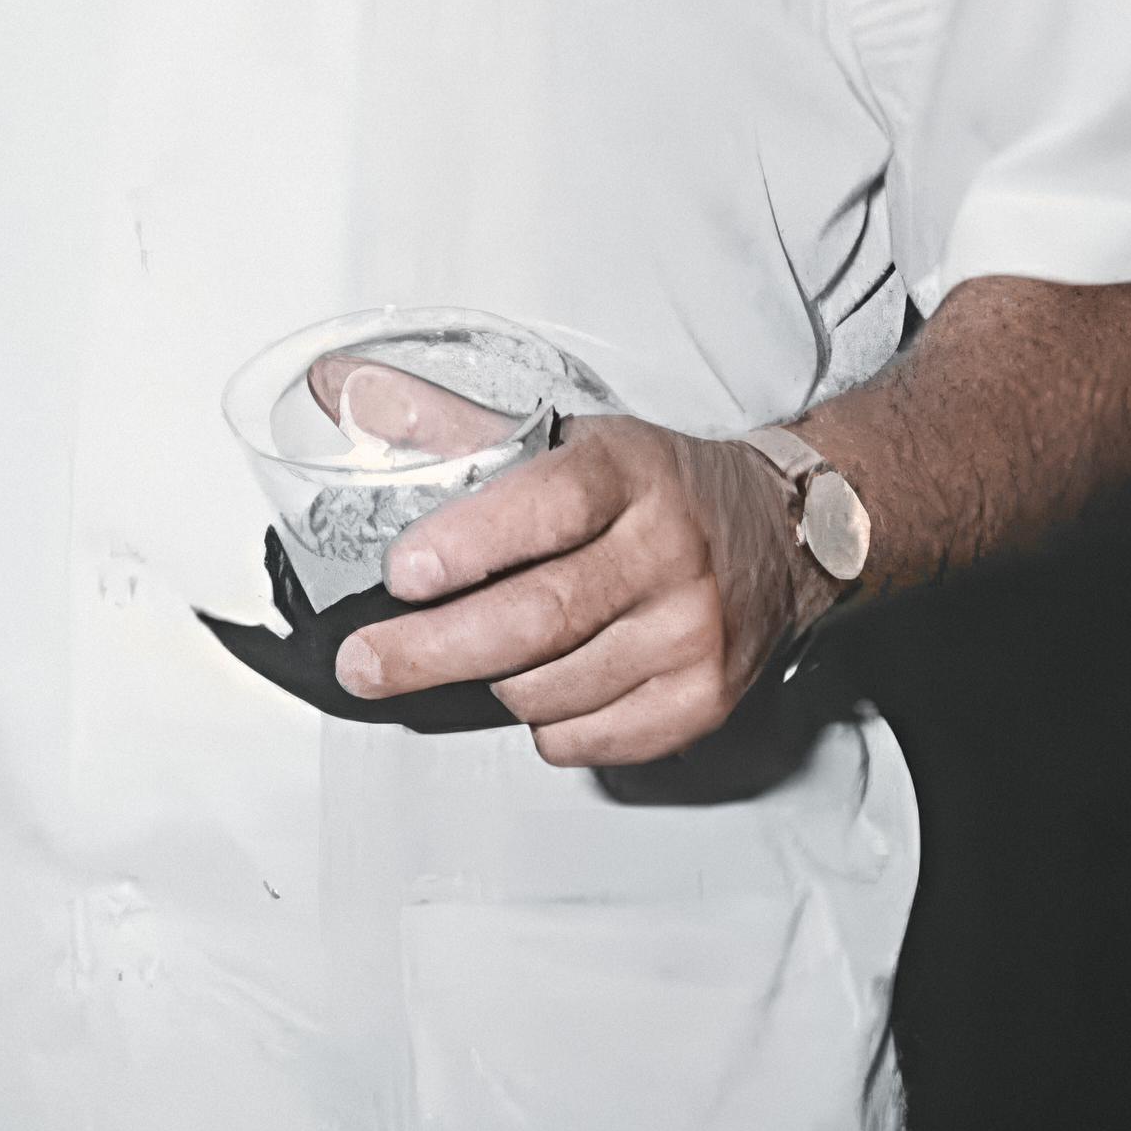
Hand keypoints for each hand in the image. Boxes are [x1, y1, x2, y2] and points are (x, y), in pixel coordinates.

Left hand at [331, 413, 823, 767]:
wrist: (785, 533)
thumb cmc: (654, 486)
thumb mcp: (566, 436)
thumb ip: (452, 424)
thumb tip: (345, 390)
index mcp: (629, 472)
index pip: (545, 507)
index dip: (467, 544)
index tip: (400, 574)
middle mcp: (669, 551)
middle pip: (537, 618)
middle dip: (432, 649)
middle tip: (365, 662)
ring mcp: (693, 634)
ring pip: (551, 689)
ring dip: (494, 681)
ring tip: (486, 650)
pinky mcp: (703, 700)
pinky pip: (587, 740)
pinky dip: (544, 723)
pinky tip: (549, 681)